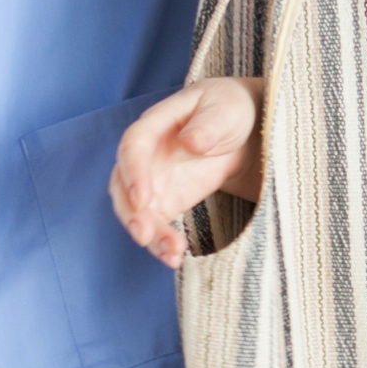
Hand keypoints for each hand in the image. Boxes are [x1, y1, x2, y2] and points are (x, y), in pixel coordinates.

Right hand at [110, 77, 265, 268]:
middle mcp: (147, 154)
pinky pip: (156, 224)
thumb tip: (190, 141)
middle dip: (130, 212)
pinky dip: (162, 242)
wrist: (244, 131)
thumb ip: (210, 124)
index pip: (134, 145)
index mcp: (157, 122)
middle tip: (144, 235)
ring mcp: (154, 179)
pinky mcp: (167, 201)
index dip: (134, 171)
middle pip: (123, 183)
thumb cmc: (231, 110)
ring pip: (136, 210)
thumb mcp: (227, 109)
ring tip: (171, 254)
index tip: (143, 199)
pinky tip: (174, 258)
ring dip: (148, 234)